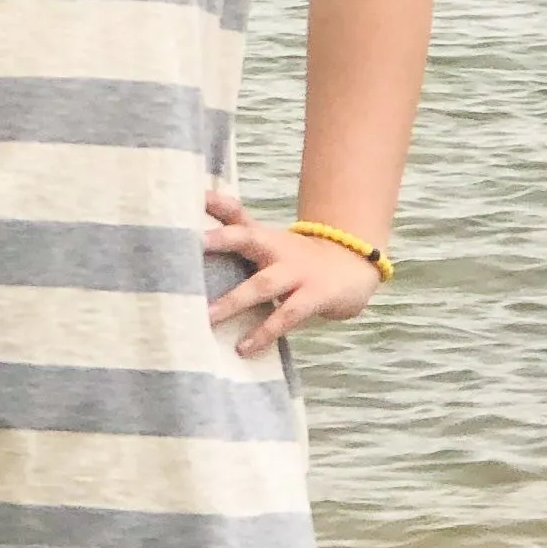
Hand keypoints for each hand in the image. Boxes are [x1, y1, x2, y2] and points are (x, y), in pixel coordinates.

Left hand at [201, 179, 384, 358]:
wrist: (352, 267)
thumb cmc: (296, 256)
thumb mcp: (267, 239)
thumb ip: (234, 223)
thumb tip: (200, 199)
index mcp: (264, 236)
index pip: (236, 216)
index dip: (216, 206)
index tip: (194, 199)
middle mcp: (277, 249)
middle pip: (248, 238)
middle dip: (223, 239)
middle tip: (195, 245)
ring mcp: (297, 273)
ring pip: (262, 285)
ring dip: (235, 301)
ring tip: (208, 316)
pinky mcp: (314, 297)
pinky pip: (286, 317)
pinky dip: (264, 333)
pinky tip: (243, 348)